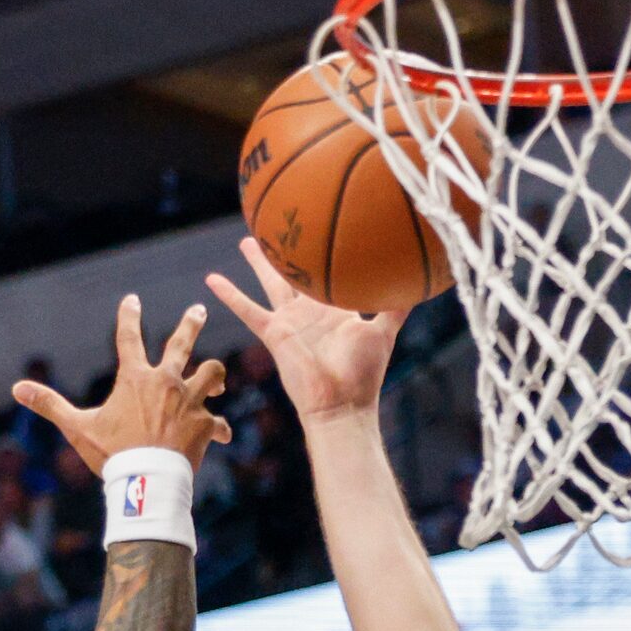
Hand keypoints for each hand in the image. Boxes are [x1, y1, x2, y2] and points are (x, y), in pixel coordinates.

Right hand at [11, 295, 229, 474]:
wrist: (147, 482)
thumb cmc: (112, 454)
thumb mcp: (78, 428)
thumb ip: (51, 405)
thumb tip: (17, 388)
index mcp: (135, 379)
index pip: (128, 337)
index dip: (129, 316)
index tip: (133, 299)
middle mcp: (166, 383)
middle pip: (182, 344)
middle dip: (191, 324)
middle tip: (199, 310)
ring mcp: (190, 402)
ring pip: (212, 375)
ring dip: (214, 375)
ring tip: (217, 379)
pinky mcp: (206, 425)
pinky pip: (218, 423)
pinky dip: (218, 428)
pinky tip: (219, 433)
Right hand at [206, 238, 408, 423]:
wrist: (341, 404)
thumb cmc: (364, 374)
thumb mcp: (384, 332)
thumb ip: (396, 306)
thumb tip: (419, 280)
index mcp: (337, 310)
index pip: (330, 276)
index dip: (326, 256)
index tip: (323, 230)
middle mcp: (313, 312)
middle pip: (297, 274)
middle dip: (291, 251)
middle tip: (282, 226)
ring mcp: (292, 321)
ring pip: (272, 283)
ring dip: (259, 263)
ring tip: (248, 240)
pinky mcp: (275, 334)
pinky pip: (248, 310)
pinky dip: (231, 295)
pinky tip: (212, 279)